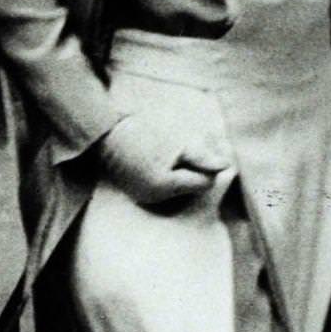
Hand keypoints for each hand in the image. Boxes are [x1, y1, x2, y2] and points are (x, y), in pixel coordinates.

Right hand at [97, 114, 230, 207]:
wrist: (103, 131)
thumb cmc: (141, 132)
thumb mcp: (177, 142)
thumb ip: (204, 156)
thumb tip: (227, 166)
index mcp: (164, 188)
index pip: (205, 183)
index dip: (207, 164)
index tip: (196, 146)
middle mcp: (153, 200)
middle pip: (191, 188)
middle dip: (193, 168)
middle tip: (181, 146)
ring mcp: (142, 198)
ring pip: (177, 187)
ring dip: (179, 170)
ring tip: (164, 150)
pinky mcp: (136, 192)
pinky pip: (162, 187)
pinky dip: (165, 173)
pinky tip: (154, 158)